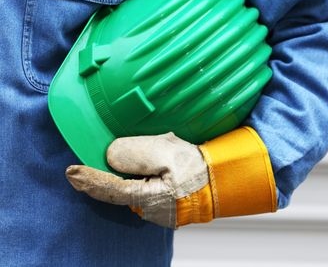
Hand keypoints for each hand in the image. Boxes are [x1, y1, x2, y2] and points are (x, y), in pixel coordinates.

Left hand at [65, 132, 208, 228]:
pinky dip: (142, 177)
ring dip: (132, 172)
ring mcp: (155, 210)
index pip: (109, 189)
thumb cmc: (198, 169)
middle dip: (111, 173)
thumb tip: (111, 156)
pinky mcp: (162, 205)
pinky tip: (154, 166)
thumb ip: (137, 153)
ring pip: (132, 188)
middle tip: (115, 156)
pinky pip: (144, 189)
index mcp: (147, 197)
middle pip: (119, 188)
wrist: (222, 181)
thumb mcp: (168, 152)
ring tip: (151, 158)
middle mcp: (147, 209)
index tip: (70, 172)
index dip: (88, 179)